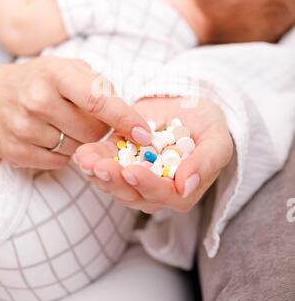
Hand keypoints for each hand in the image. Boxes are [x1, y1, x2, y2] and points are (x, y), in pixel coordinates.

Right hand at [0, 57, 150, 168]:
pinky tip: (54, 136)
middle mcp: (37, 101)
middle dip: (102, 129)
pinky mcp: (15, 151)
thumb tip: (129, 117)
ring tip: (68, 124)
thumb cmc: (40, 79)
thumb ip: (99, 86)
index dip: (125, 119)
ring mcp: (23, 128)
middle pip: (92, 132)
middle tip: (93, 118)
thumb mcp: (69, 68)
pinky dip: (64, 154)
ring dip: (83, 142)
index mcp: (55, 75)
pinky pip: (58, 163)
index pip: (98, 102)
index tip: (144, 133)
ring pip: (78, 151)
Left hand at [75, 97, 233, 213]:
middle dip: (115, 182)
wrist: (190, 106)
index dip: (148, 185)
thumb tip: (185, 186)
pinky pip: (105, 162)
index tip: (132, 172)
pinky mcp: (120, 157)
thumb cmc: (208, 125)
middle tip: (101, 168)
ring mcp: (135, 174)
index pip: (165, 195)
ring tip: (87, 161)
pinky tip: (83, 154)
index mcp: (181, 190)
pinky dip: (93, 159)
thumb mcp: (217, 140)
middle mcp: (155, 188)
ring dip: (99, 174)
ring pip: (114, 183)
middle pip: (133, 193)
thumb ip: (207, 163)